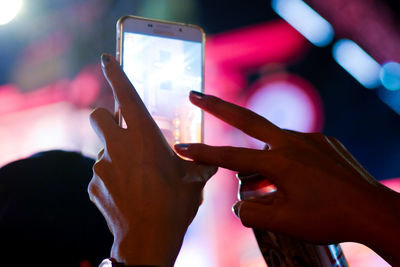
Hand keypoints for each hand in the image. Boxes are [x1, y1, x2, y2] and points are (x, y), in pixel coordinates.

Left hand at [88, 54, 216, 266]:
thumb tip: (210, 160)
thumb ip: (200, 163)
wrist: (148, 241)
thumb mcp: (195, 180)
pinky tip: (129, 194)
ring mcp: (101, 166)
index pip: (125, 95)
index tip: (107, 58)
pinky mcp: (93, 185)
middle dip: (108, 118)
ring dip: (117, 155)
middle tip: (125, 132)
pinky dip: (113, 178)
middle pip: (98, 116)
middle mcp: (118, 146)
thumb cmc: (175, 206)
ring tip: (138, 178)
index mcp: (144, 137)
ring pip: (103, 149)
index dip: (115, 72)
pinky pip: (101, 173)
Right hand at [174, 91, 399, 264]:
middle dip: (216, 106)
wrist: (373, 211)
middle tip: (194, 94)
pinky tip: (300, 180)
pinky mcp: (324, 142)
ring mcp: (309, 139)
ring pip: (272, 141)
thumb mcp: (284, 223)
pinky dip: (286, 160)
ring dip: (261, 156)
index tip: (180, 147)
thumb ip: (251, 214)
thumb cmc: (329, 218)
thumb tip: (238, 207)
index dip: (202, 153)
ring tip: (271, 185)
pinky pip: (295, 146)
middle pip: (245, 118)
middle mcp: (291, 142)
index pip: (231, 156)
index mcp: (279, 161)